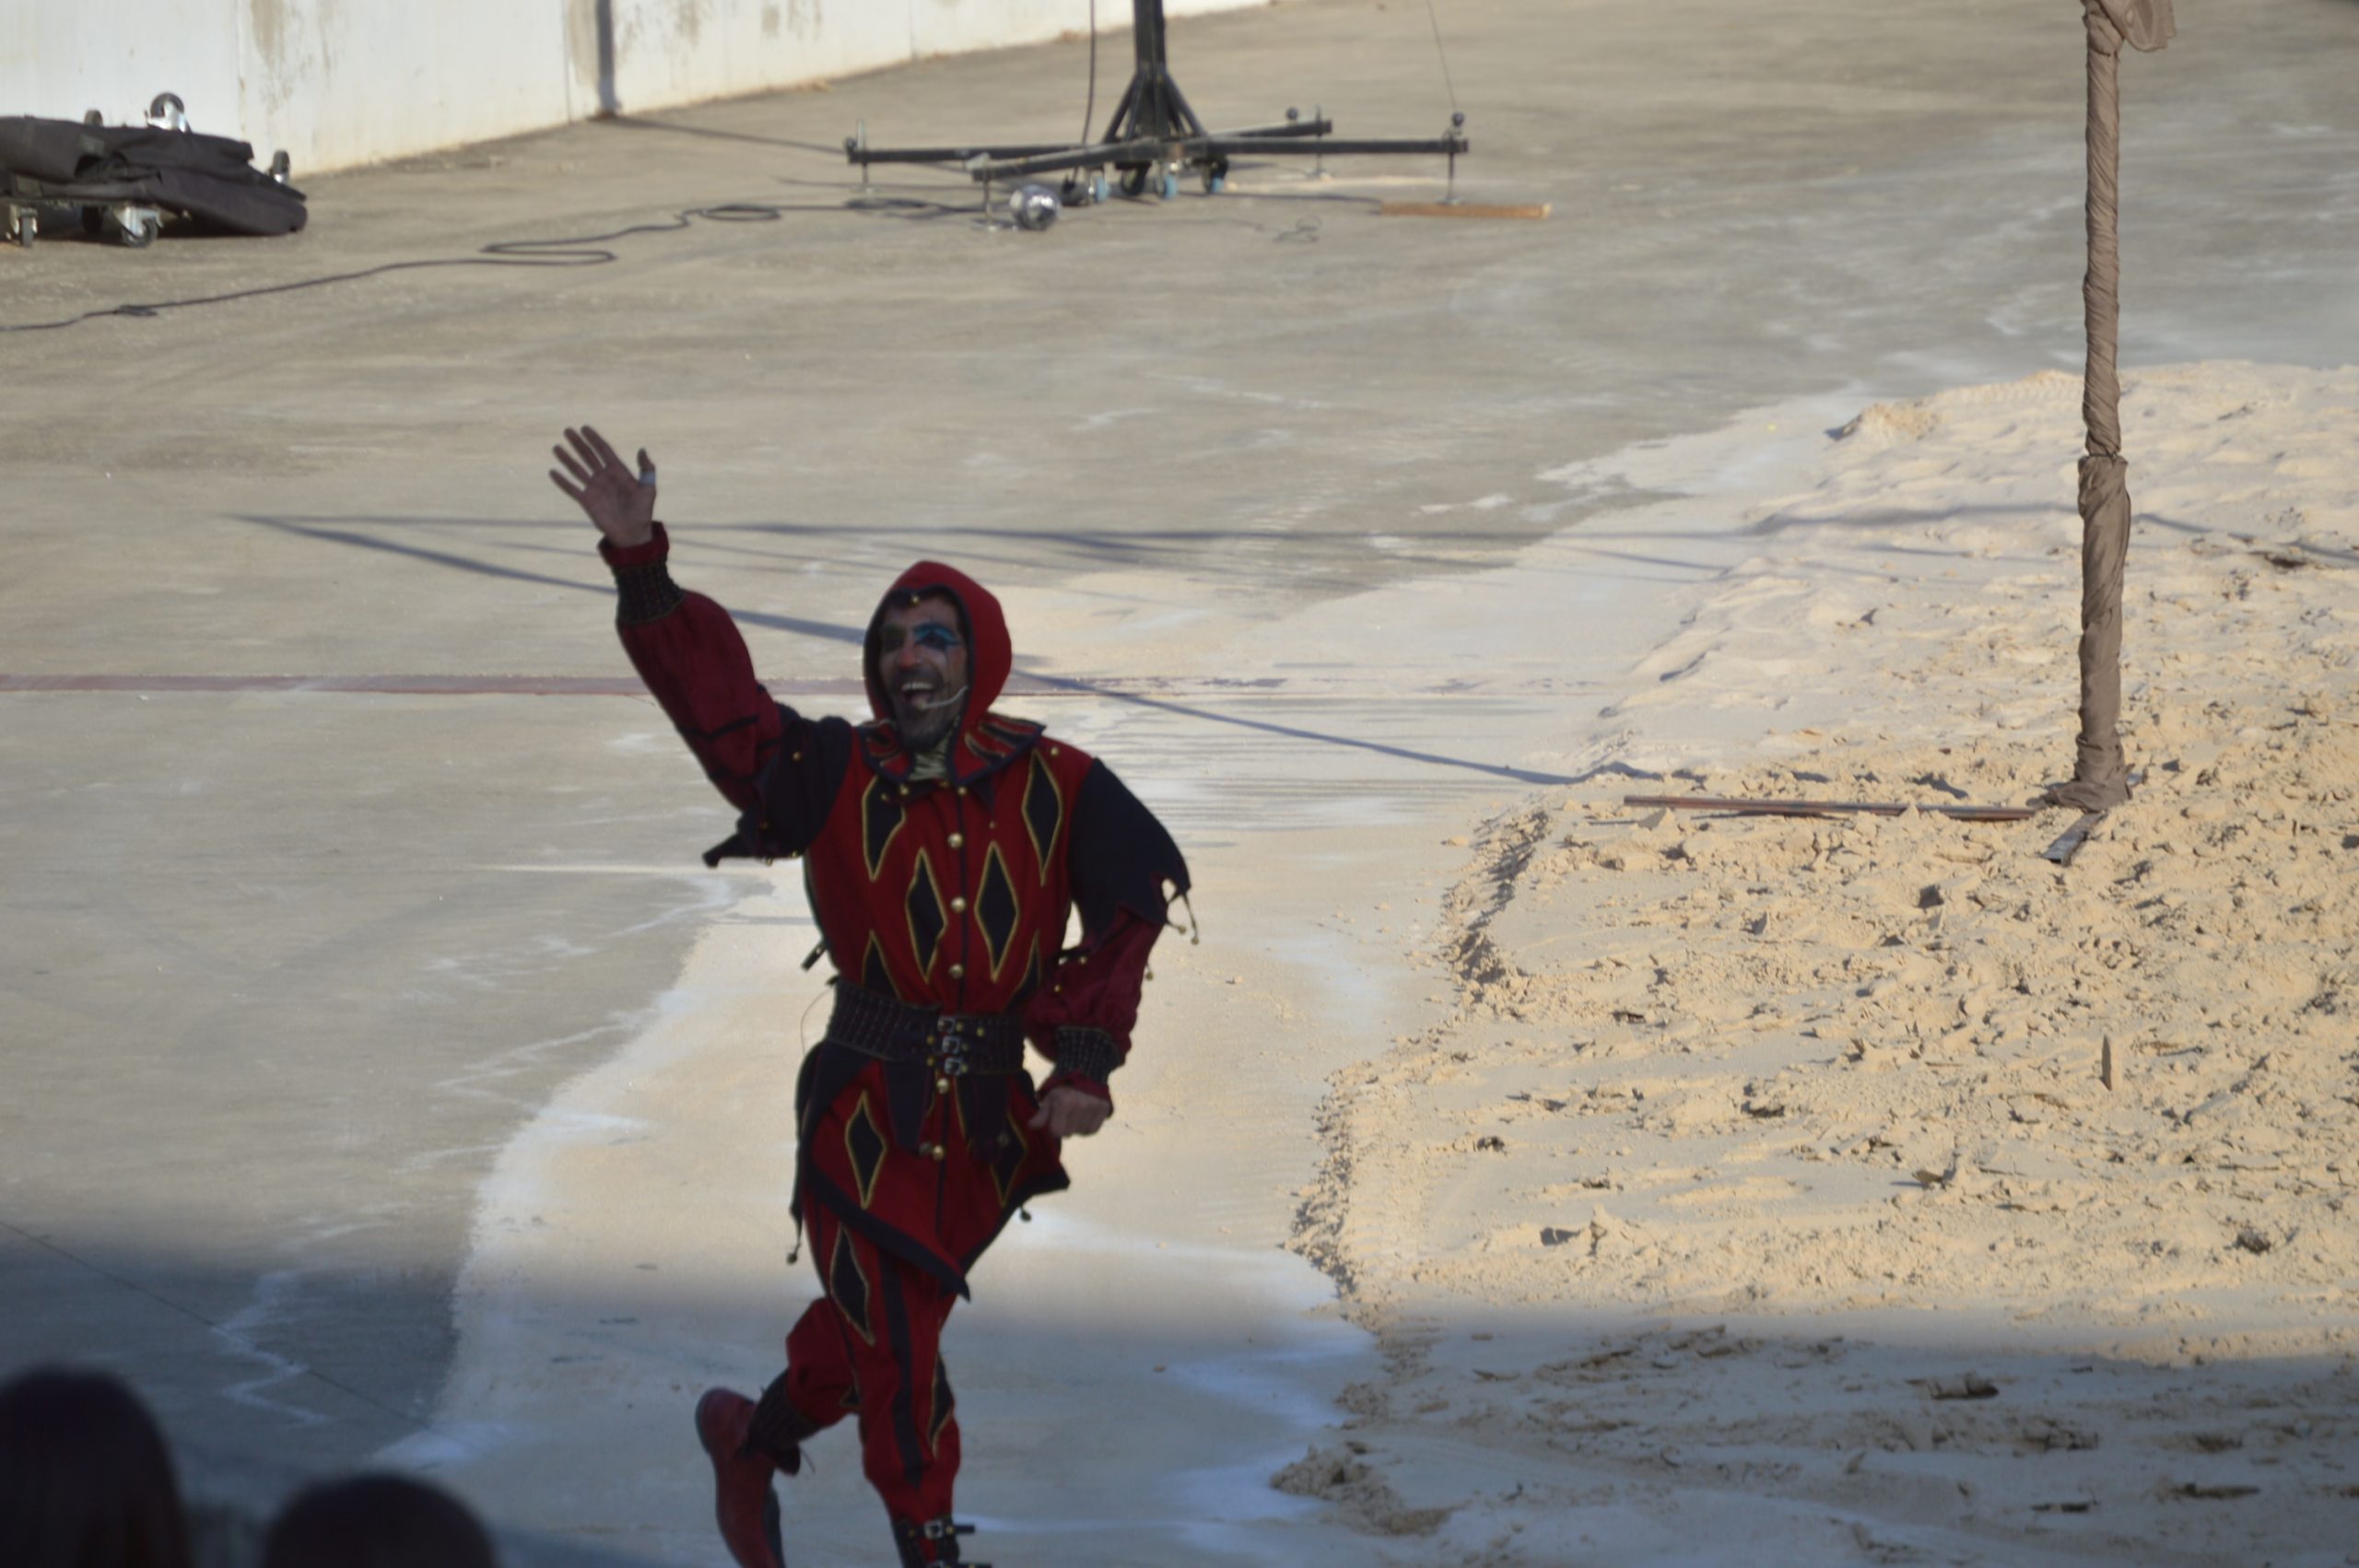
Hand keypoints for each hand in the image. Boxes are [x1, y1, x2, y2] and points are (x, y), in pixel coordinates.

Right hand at [549, 425, 656, 547]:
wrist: (633, 534)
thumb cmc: (643, 512)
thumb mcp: (648, 489)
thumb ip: (647, 469)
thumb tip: (642, 449)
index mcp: (619, 472)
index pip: (604, 451)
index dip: (595, 439)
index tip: (585, 428)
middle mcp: (604, 477)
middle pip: (588, 456)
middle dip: (578, 443)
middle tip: (567, 430)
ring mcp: (594, 488)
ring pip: (577, 469)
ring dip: (567, 459)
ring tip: (557, 447)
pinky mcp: (587, 501)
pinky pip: (572, 489)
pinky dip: (562, 481)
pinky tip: (553, 472)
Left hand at [1027, 1086, 1111, 1138]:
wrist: (1085, 1071)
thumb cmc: (1062, 1087)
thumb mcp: (1049, 1097)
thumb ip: (1041, 1114)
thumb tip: (1031, 1126)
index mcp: (1064, 1102)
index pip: (1057, 1132)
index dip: (1053, 1128)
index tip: (1053, 1119)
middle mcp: (1081, 1105)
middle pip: (1069, 1134)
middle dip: (1064, 1127)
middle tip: (1065, 1115)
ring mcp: (1094, 1107)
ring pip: (1081, 1133)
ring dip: (1076, 1127)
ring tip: (1075, 1114)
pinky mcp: (1104, 1108)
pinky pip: (1092, 1130)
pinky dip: (1087, 1128)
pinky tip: (1084, 1117)